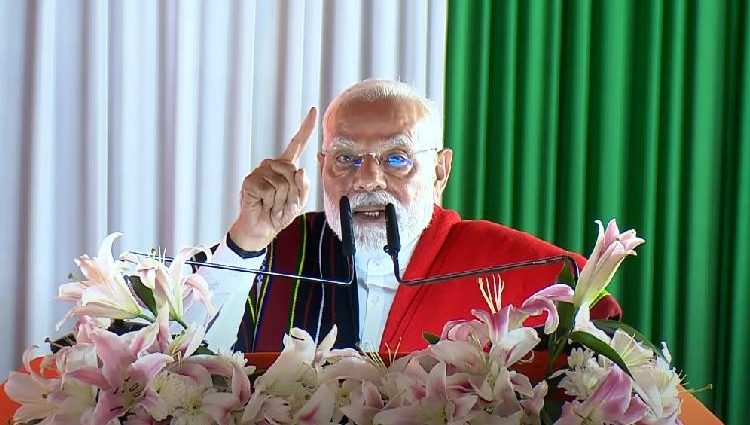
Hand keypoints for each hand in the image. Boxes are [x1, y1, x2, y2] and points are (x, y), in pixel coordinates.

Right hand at [228, 107, 316, 250]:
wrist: (261, 228)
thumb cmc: (279, 214)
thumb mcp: (298, 201)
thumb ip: (303, 186)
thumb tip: (300, 169)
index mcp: (286, 167)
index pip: (297, 143)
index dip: (306, 128)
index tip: (314, 110)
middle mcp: (273, 165)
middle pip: (293, 172)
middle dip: (292, 194)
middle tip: (281, 203)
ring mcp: (260, 171)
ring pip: (282, 183)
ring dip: (281, 200)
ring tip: (271, 204)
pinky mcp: (250, 180)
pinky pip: (270, 190)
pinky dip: (270, 202)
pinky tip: (262, 204)